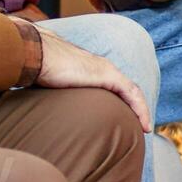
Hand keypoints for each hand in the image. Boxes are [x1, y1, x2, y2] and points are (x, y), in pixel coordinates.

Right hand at [34, 30, 151, 131]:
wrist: (36, 54)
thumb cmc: (39, 68)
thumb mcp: (54, 86)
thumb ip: (60, 95)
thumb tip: (50, 113)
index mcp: (91, 70)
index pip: (114, 87)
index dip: (123, 102)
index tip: (126, 119)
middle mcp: (102, 68)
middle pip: (126, 89)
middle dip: (135, 107)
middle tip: (139, 126)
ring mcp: (106, 70)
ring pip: (132, 92)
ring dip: (141, 110)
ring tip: (145, 127)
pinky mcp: (107, 75)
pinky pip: (131, 94)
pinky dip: (140, 109)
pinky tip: (144, 124)